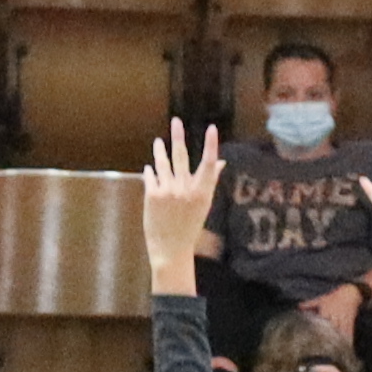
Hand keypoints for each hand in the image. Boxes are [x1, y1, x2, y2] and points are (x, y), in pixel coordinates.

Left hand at [137, 120, 222, 288]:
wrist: (170, 249)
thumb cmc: (190, 227)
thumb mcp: (204, 205)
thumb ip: (209, 181)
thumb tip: (220, 162)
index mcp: (202, 192)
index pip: (209, 163)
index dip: (211, 145)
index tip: (212, 128)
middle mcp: (185, 189)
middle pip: (182, 156)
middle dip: (178, 136)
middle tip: (176, 121)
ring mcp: (167, 190)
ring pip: (162, 163)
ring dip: (159, 151)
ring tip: (158, 142)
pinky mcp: (152, 194)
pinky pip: (151, 175)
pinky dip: (151, 171)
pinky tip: (151, 169)